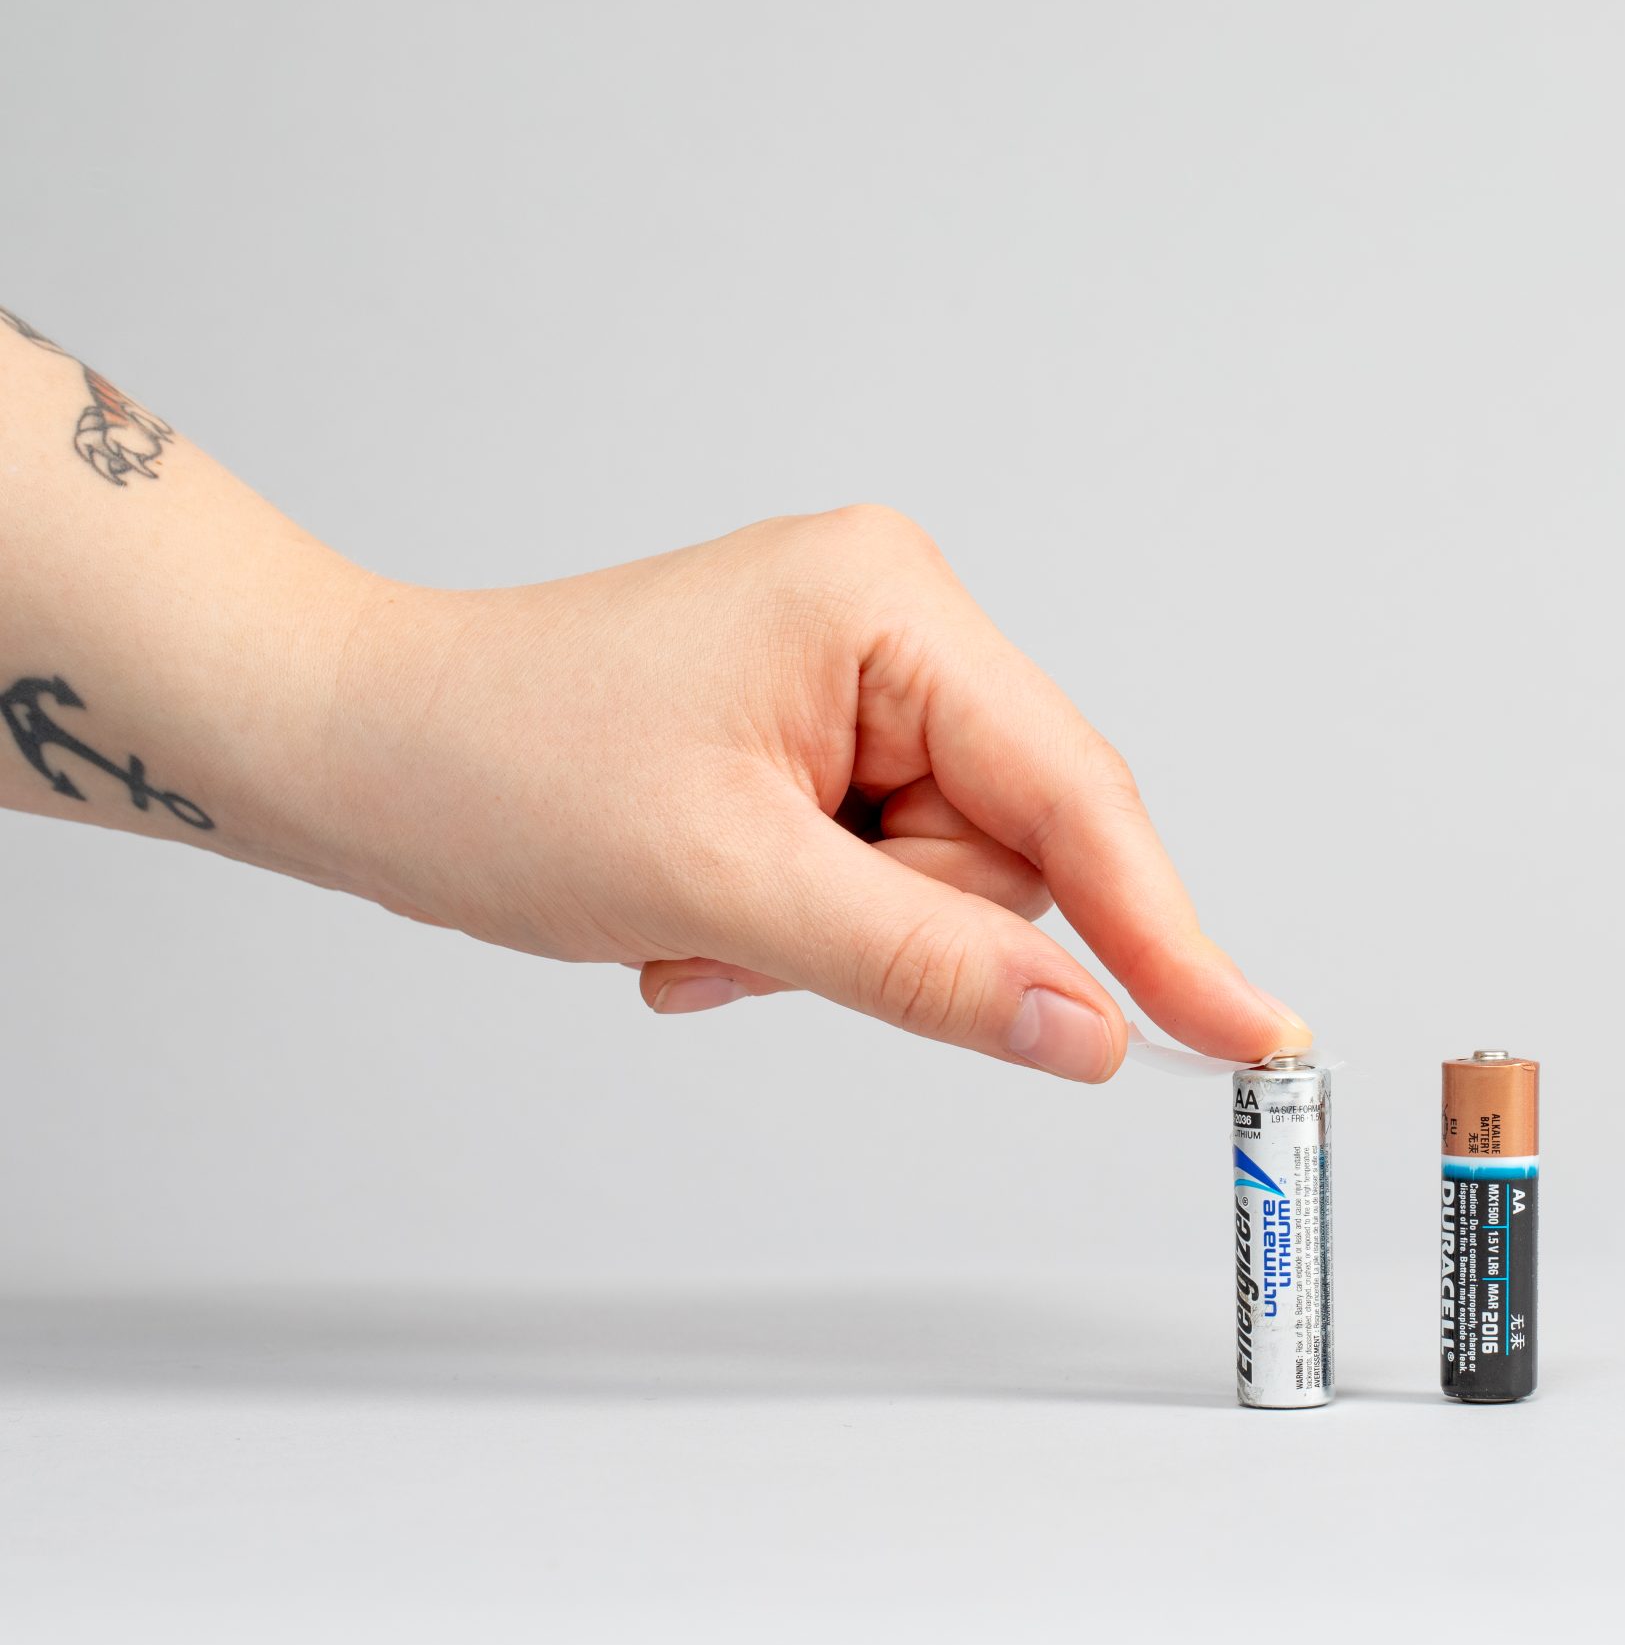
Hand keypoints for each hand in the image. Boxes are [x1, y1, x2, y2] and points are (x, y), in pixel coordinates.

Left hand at [318, 507, 1308, 1078]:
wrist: (348, 749)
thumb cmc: (496, 768)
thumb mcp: (732, 892)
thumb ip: (930, 968)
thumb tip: (1087, 1033)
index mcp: (892, 609)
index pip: (1076, 799)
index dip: (1167, 934)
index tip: (1256, 1035)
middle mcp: (896, 626)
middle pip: (1016, 852)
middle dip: (903, 935)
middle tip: (758, 948)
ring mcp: (859, 683)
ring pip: (948, 885)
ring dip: (836, 946)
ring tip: (703, 934)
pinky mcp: (821, 737)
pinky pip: (885, 880)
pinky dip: (805, 932)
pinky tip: (702, 921)